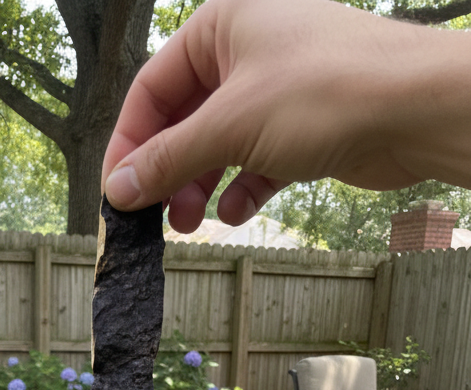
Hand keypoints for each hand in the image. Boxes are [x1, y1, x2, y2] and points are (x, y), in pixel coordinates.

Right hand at [103, 0, 470, 232]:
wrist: (413, 108)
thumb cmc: (327, 91)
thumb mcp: (229, 126)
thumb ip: (168, 159)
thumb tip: (118, 188)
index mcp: (221, 26)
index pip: (152, 88)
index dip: (130, 143)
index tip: (116, 191)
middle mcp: (246, 52)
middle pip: (184, 120)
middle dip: (169, 172)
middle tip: (157, 217)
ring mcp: (277, 90)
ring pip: (219, 145)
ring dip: (199, 187)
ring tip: (192, 224)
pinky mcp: (304, 126)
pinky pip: (256, 162)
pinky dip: (242, 189)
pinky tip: (235, 213)